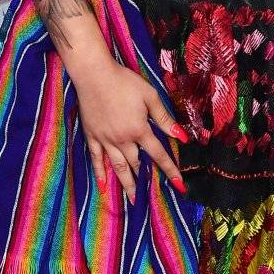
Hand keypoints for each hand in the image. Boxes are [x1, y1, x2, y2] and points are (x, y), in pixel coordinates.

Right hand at [69, 53, 187, 204]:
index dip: (170, 170)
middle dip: (145, 179)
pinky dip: (100, 173)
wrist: (94, 74)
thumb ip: (164, 118)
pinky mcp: (91, 135)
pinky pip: (96, 158)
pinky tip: (104, 186)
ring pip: (118, 165)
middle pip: (136, 163)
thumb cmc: (124, 81)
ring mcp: (105, 139)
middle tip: (151, 195)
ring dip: (126, 183)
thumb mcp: (150, 96)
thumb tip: (182, 137)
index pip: (159, 154)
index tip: (179, 186)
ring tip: (133, 199)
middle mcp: (123, 139)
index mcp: (139, 130)